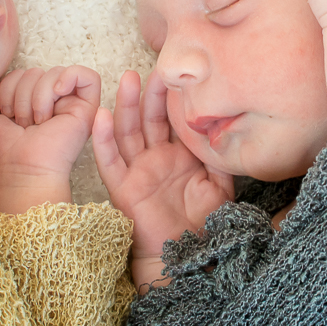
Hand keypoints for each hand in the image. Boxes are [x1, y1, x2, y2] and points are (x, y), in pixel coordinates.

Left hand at [0, 65, 100, 213]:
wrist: (24, 170)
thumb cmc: (6, 151)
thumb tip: (9, 76)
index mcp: (32, 100)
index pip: (21, 73)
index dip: (8, 88)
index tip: (8, 115)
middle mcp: (53, 100)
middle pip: (36, 71)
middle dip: (22, 95)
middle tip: (25, 124)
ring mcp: (71, 103)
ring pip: (55, 72)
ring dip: (38, 96)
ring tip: (39, 121)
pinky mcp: (88, 108)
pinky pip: (86, 76)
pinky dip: (69, 78)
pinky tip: (57, 94)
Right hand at [93, 70, 233, 260]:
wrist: (188, 256)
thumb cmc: (204, 223)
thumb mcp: (221, 185)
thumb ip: (220, 157)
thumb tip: (226, 128)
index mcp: (177, 156)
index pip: (172, 120)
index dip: (172, 98)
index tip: (179, 73)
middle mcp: (155, 159)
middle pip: (149, 119)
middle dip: (150, 94)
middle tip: (156, 69)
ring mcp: (137, 171)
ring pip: (128, 132)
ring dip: (125, 106)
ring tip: (127, 80)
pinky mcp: (123, 188)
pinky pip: (110, 161)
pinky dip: (103, 139)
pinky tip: (100, 116)